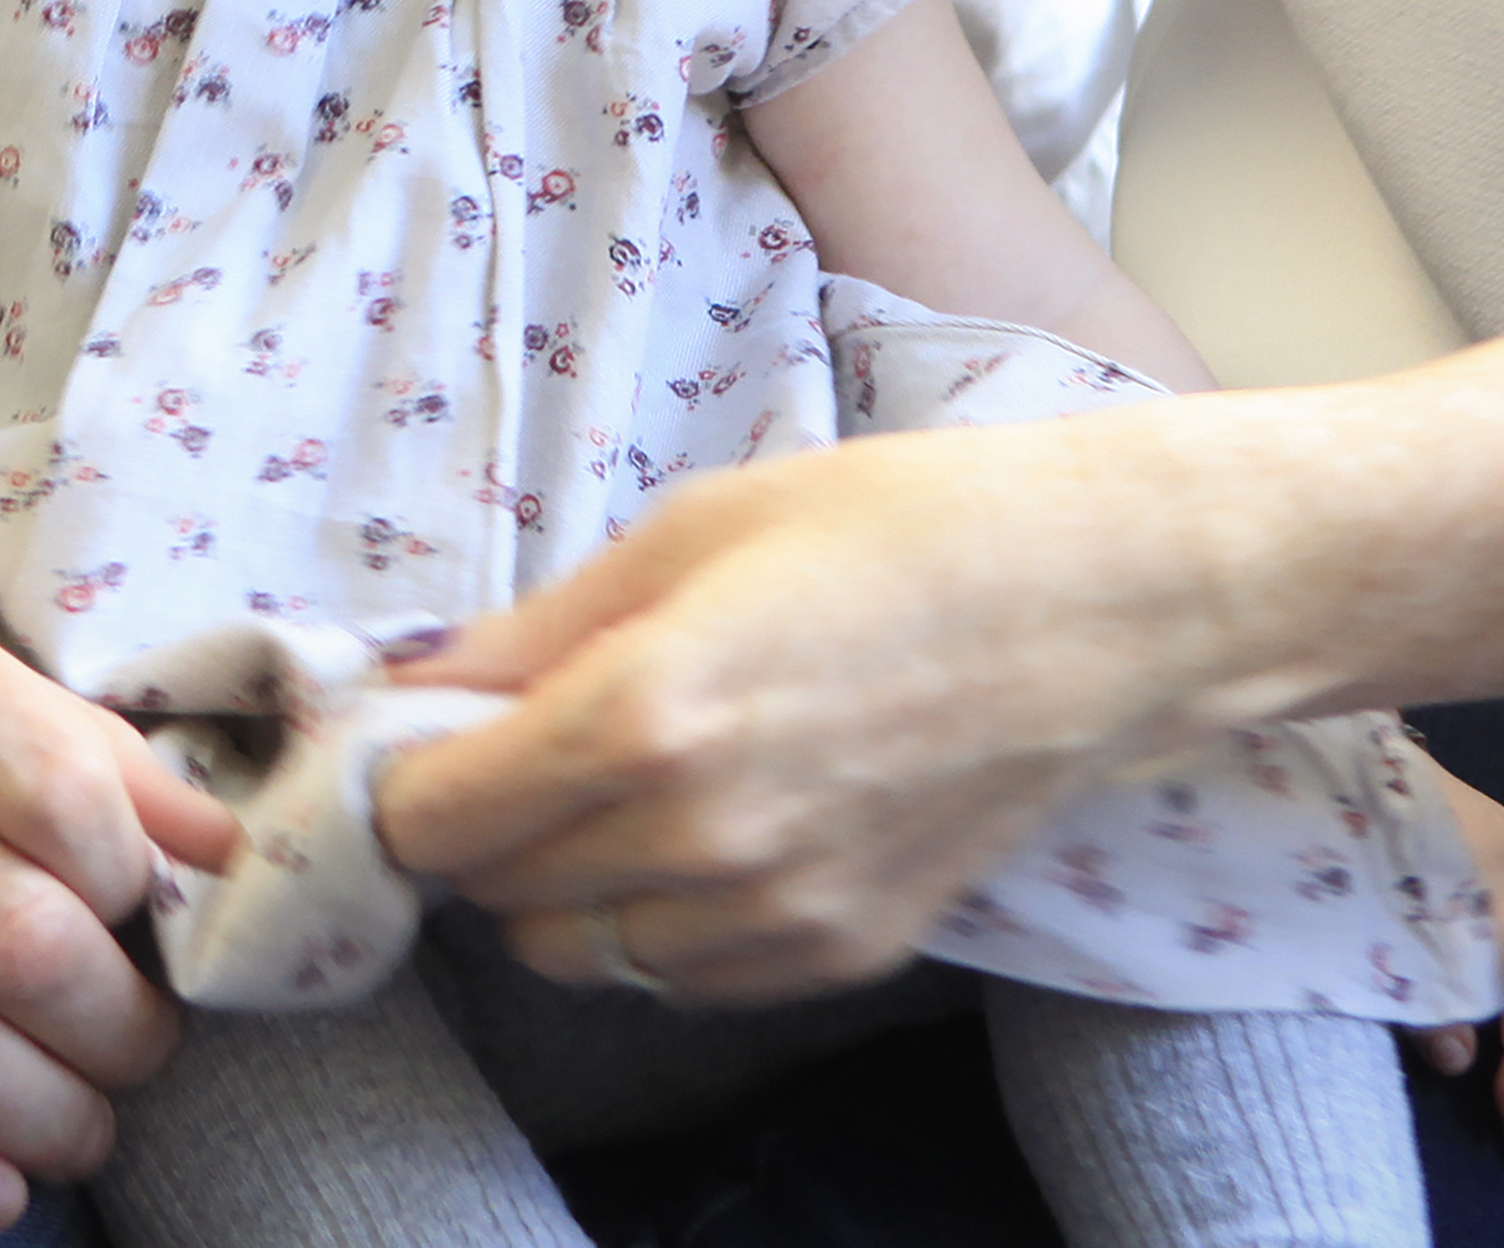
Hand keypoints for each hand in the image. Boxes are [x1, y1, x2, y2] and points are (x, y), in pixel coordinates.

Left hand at [377, 421, 1202, 1002]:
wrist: (1096, 605)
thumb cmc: (899, 529)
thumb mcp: (693, 529)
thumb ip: (541, 626)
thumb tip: (424, 681)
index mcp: (645, 714)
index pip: (435, 820)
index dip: (407, 780)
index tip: (419, 740)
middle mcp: (698, 838)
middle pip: (494, 895)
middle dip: (480, 826)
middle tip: (518, 751)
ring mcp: (774, 913)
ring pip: (579, 954)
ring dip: (561, 887)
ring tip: (616, 791)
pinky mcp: (839, 953)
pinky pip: (680, 975)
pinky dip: (656, 923)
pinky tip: (705, 830)